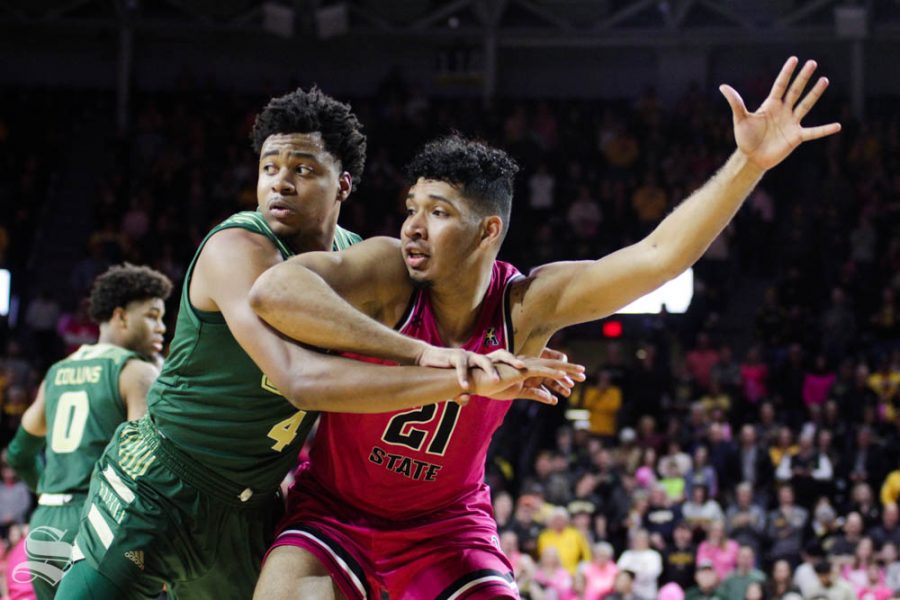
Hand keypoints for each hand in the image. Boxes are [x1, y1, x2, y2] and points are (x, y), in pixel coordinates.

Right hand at [417, 344, 524, 395]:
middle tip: (524, 368)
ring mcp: (468, 356)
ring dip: (490, 371)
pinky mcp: (455, 357)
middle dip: (513, 361)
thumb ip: (463, 394)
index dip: (518, 366)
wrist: (429, 359)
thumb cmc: (448, 373)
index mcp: (486, 363)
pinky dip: (462, 377)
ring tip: (496, 381)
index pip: (506, 362)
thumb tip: (465, 400)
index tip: (530, 372)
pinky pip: (461, 367)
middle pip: (502, 355)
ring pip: (483, 361)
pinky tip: (464, 387)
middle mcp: (480, 358)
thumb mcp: (460, 385)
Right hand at [472, 353, 585, 403]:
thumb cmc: (492, 386)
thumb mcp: (518, 393)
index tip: (575, 378)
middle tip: (584, 374)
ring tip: (580, 373)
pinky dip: (553, 373)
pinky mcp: (521, 371)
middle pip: (553, 366)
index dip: (563, 373)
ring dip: (566, 370)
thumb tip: (551, 399)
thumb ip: (535, 394)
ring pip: (550, 367)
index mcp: (527, 371)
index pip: (549, 371)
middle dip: (569, 369)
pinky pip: (540, 371)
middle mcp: (528, 366)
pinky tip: (564, 375)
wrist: (476, 381)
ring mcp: (525, 367)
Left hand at [720, 56, 840, 170]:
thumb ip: (735, 102)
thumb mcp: (740, 119)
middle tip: (812, 63)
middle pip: (795, 90)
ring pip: (806, 105)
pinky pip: (813, 132)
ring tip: (824, 80)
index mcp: (771, 105)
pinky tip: (838, 126)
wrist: (751, 158)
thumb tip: (722, 86)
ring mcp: (791, 123)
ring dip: (815, 93)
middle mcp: (783, 111)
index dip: (787, 72)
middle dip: (803, 77)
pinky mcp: (796, 137)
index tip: (794, 59)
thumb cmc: (745, 139)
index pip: (780, 85)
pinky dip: (825, 130)